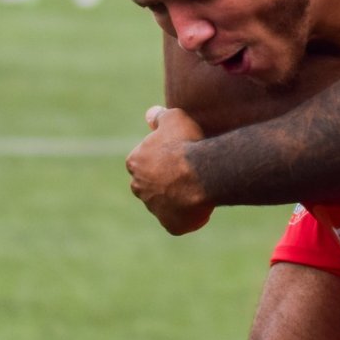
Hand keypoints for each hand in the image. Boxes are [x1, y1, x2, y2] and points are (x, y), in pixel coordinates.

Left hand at [125, 106, 215, 234]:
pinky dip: (188, 216)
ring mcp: (154, 209)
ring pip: (165, 204)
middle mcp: (139, 188)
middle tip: (188, 172)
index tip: (178, 154)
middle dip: (165, 181)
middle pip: (151, 185)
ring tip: (198, 188)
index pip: (143, 161)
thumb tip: (150, 114)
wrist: (203, 172)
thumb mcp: (174, 118)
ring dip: (177, 198)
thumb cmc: (187, 143)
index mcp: (135, 163)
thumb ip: (159, 116)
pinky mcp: (172, 225)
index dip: (162, 157)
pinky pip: (178, 222)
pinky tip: (201, 204)